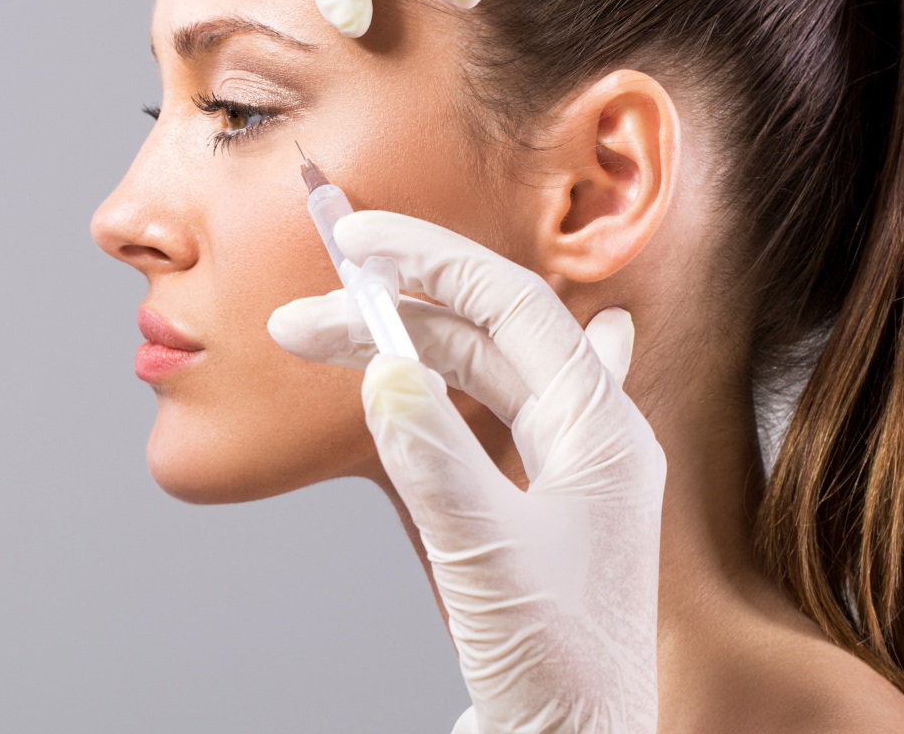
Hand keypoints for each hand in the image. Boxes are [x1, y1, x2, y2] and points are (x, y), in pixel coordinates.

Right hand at [269, 210, 664, 733]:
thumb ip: (434, 456)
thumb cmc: (554, 665)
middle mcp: (594, 434)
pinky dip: (452, 371)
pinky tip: (454, 342)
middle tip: (300, 320)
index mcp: (603, 430)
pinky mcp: (542, 500)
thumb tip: (385, 368)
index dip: (433, 259)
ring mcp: (571, 466)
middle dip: (390, 314)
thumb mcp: (484, 552)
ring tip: (319, 343)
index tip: (356, 239)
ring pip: (480, 371)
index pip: (514, 304)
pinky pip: (498, 407)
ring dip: (401, 348)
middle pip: (484, 335)